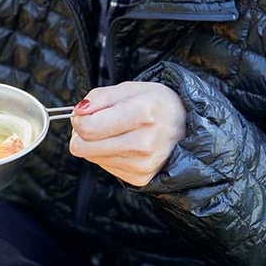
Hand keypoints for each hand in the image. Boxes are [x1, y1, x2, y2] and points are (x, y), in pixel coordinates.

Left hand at [69, 81, 185, 186]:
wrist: (187, 127)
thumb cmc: (156, 104)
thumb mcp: (131, 88)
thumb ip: (100, 97)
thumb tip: (78, 111)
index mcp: (144, 113)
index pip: (88, 127)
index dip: (78, 118)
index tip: (85, 112)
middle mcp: (145, 143)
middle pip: (83, 147)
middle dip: (81, 133)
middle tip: (95, 121)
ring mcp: (143, 164)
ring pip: (90, 157)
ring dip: (96, 143)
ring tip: (116, 131)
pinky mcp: (140, 178)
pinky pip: (104, 165)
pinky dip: (108, 153)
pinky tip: (125, 143)